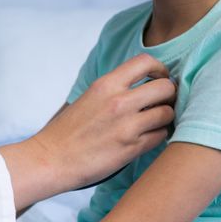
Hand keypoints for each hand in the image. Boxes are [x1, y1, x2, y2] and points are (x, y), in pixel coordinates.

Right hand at [0, 54, 174, 206]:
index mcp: (106, 85)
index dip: (160, 69)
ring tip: (155, 123)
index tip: (159, 79)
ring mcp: (127, 125)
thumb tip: (141, 86)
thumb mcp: (88, 97)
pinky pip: (161, 136)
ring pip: (167, 113)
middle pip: (165, 87)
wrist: (51, 159)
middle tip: (162, 103)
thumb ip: (114, 89)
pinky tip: (148, 137)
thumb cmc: (67, 131)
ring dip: (165, 118)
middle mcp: (119, 101)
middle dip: (169, 95)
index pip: (146, 62)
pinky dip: (159, 136)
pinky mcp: (132, 148)